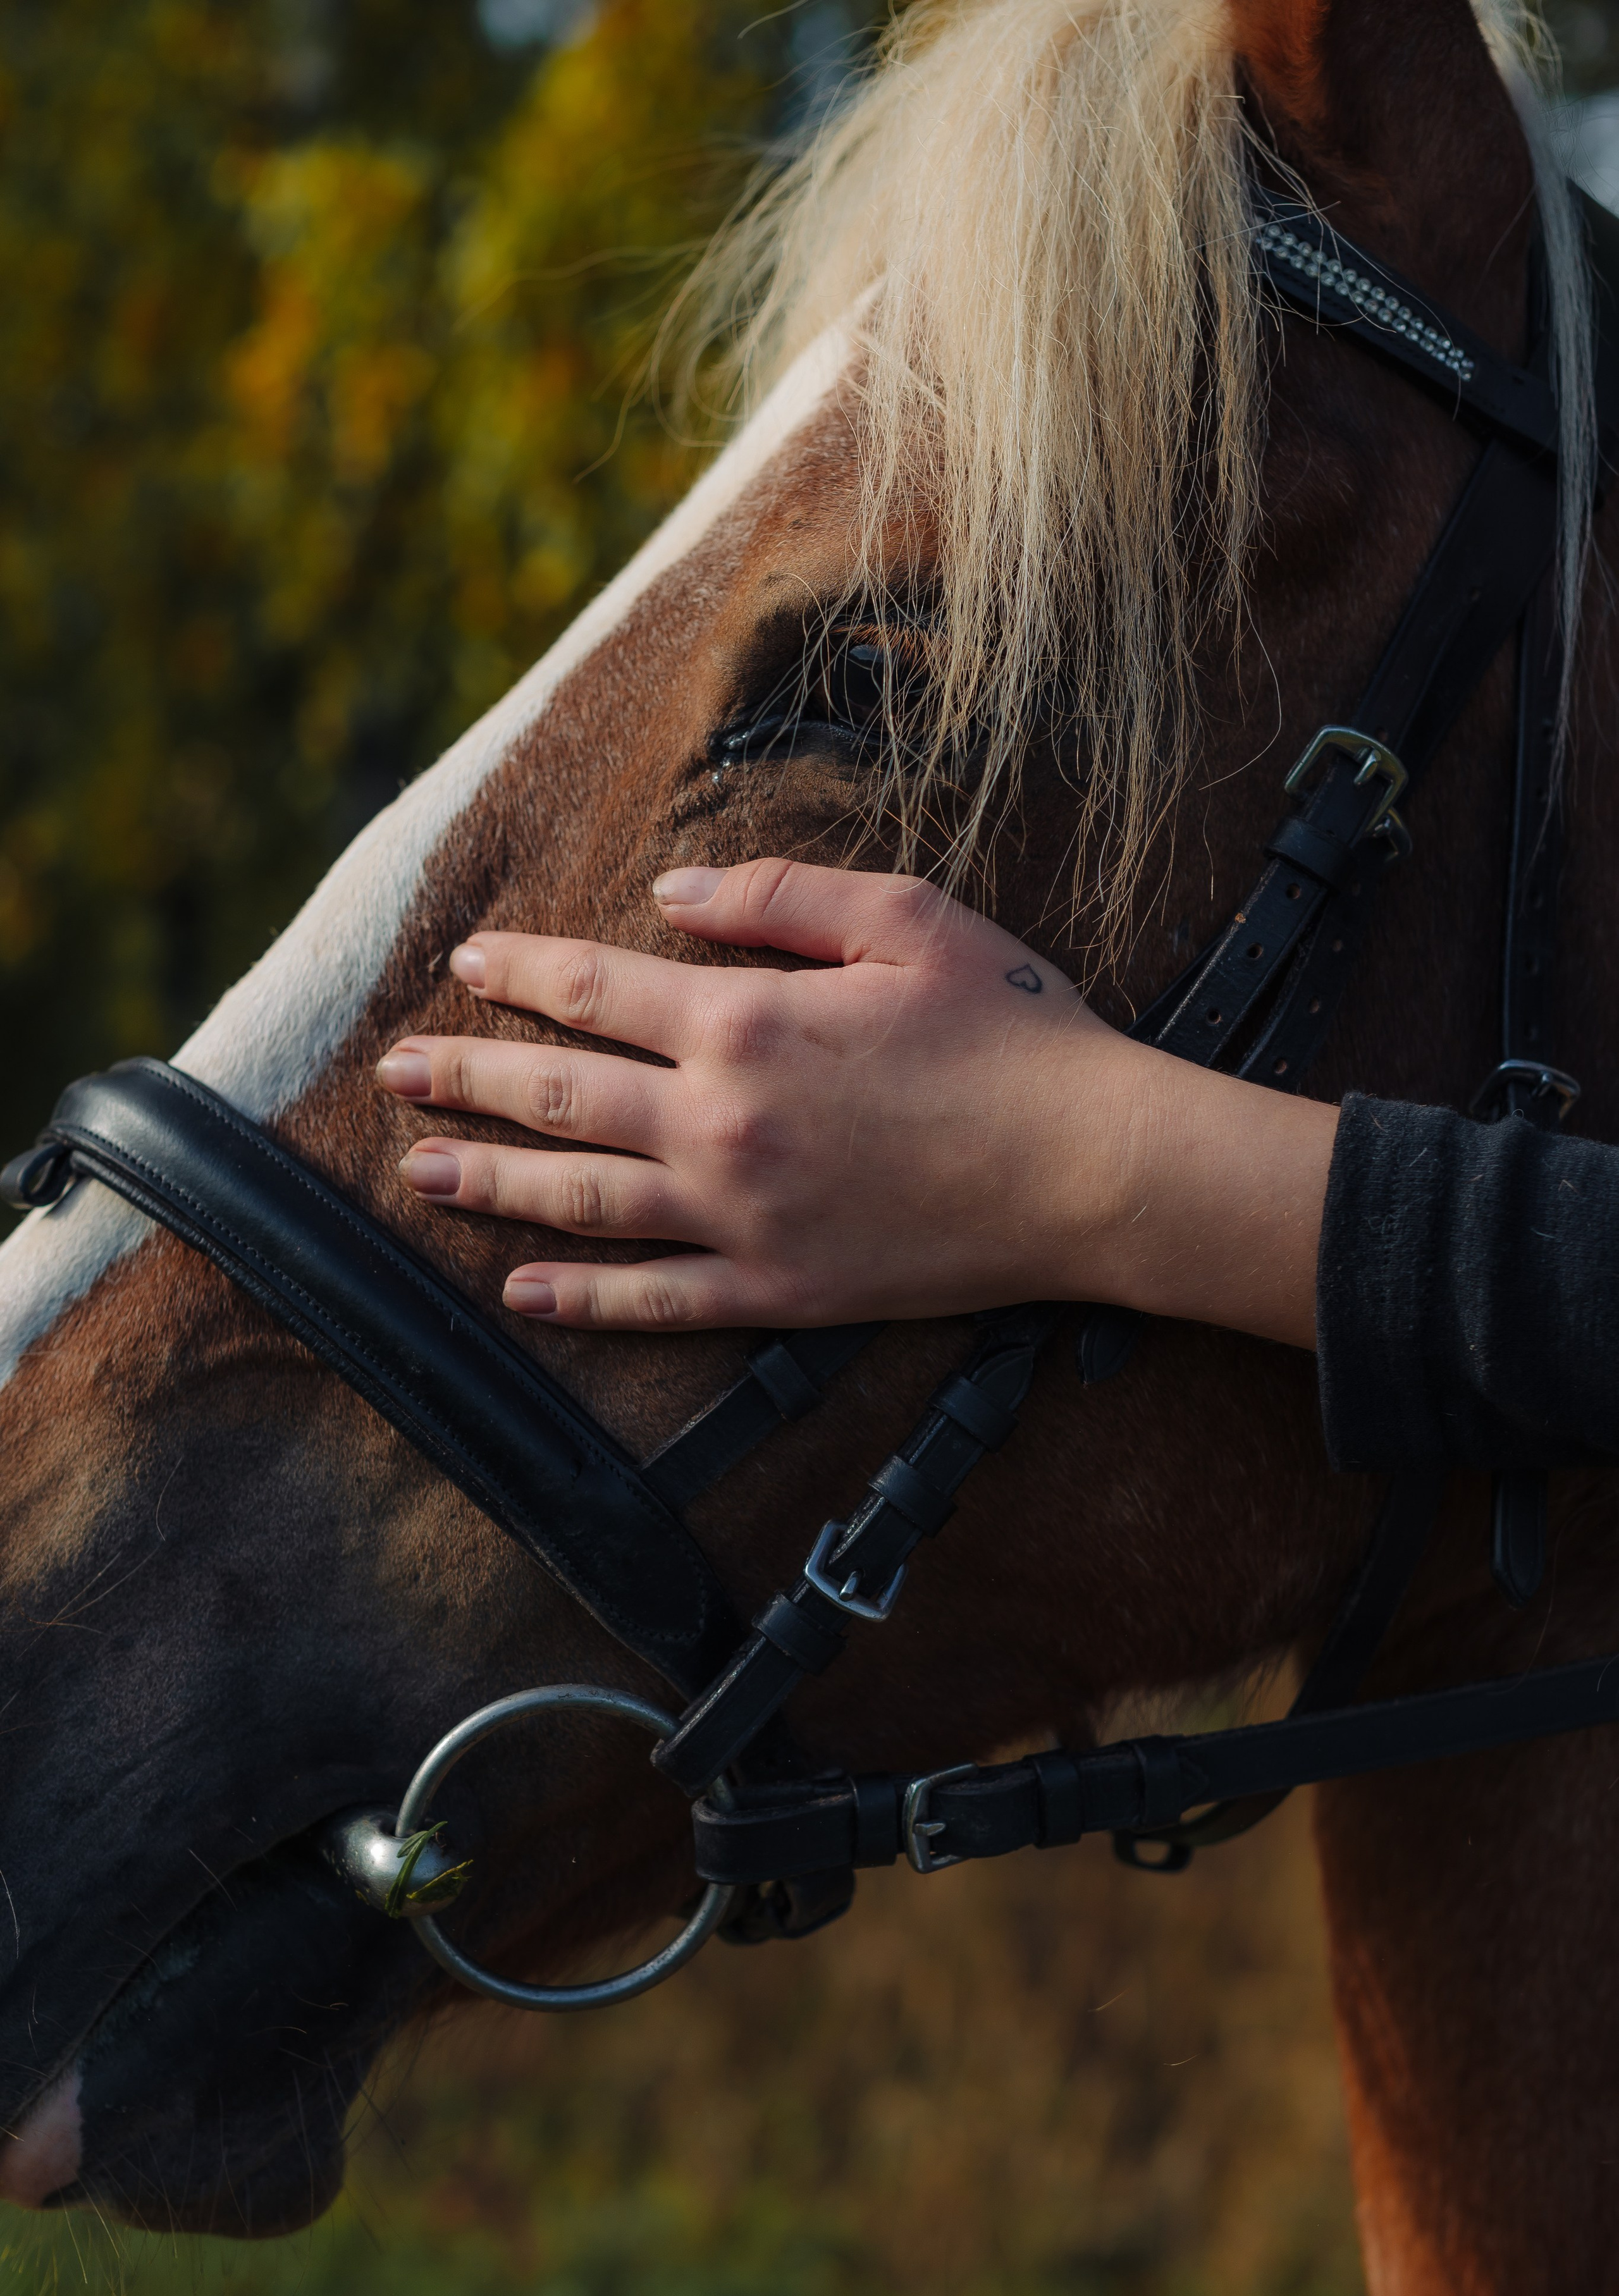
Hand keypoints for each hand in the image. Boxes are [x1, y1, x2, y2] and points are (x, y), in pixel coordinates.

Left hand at [374, 858, 1336, 1343]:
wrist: (1094, 1167)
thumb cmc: (1013, 1034)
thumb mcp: (907, 919)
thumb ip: (778, 897)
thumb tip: (673, 887)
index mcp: (746, 1021)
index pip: (596, 988)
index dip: (521, 973)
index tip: (468, 964)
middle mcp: (721, 1121)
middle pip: (560, 1095)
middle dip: (468, 1078)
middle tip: (396, 1072)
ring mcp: (742, 1216)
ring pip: (582, 1200)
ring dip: (492, 1183)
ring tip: (422, 1172)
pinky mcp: (779, 1290)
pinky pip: (655, 1298)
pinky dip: (581, 1297)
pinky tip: (523, 1291)